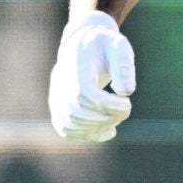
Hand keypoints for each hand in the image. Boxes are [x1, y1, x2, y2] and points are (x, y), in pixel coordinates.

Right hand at [48, 10, 135, 141]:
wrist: (82, 46)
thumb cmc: (104, 46)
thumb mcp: (118, 47)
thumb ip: (123, 65)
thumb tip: (125, 91)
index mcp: (74, 67)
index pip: (85, 95)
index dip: (108, 105)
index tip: (127, 102)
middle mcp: (59, 84)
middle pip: (78, 111)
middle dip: (106, 117)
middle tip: (125, 110)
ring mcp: (55, 98)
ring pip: (72, 124)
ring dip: (99, 127)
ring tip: (117, 117)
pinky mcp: (57, 110)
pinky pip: (66, 130)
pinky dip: (87, 136)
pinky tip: (109, 131)